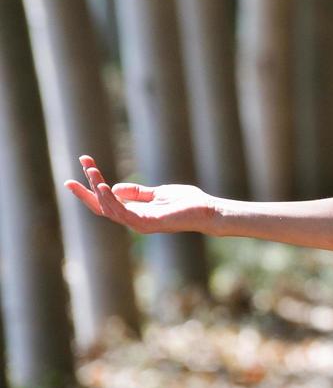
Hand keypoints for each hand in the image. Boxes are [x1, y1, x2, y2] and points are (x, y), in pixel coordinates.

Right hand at [65, 155, 216, 234]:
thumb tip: (114, 188)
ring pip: (109, 210)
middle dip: (85, 193)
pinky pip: (123, 213)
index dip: (92, 186)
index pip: (106, 200)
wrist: (208, 211)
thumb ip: (137, 192)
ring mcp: (139, 223)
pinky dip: (112, 201)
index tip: (84, 164)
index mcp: (134, 211)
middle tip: (68, 180)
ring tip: (91, 175)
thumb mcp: (158, 193)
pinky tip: (105, 187)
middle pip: (102, 207)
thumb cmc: (187, 202)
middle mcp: (133, 219)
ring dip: (98, 193)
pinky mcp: (148, 223)